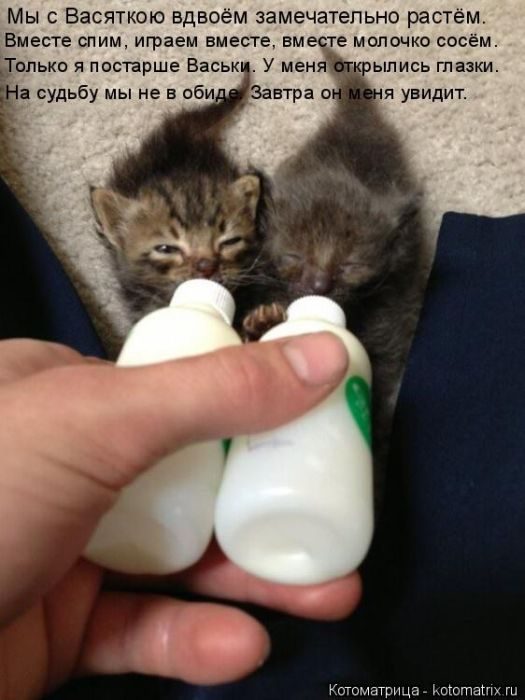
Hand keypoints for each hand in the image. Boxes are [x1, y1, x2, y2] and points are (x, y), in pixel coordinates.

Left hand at [0, 336, 360, 697]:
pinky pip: (141, 628)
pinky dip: (193, 638)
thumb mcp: (99, 421)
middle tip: (337, 521)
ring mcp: (67, 547)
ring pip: (179, 560)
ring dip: (253, 580)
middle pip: (192, 480)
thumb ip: (216, 391)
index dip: (253, 407)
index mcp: (67, 396)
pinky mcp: (62, 627)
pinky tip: (241, 647)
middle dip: (269, 505)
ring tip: (329, 593)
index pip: (180, 393)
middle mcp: (70, 466)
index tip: (314, 427)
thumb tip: (322, 353)